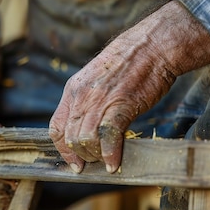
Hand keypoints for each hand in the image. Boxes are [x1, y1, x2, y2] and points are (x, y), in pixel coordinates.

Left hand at [49, 0, 209, 172]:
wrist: (153, 46)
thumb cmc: (129, 64)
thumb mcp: (96, 79)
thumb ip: (88, 101)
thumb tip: (86, 126)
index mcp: (72, 90)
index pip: (56, 127)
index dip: (63, 149)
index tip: (73, 162)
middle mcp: (81, 97)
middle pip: (70, 138)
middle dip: (81, 156)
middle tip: (95, 163)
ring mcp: (99, 101)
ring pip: (85, 140)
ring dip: (96, 156)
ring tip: (106, 161)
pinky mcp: (120, 105)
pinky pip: (107, 136)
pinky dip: (110, 154)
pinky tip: (115, 163)